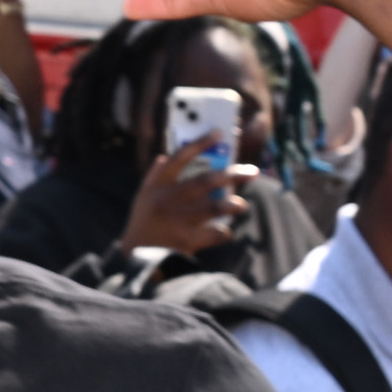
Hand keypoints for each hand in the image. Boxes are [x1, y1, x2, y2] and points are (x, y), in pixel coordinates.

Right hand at [123, 140, 258, 256]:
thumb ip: (154, 176)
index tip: (219, 132)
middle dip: (232, 174)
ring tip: (242, 206)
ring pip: (213, 207)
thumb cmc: (144, 223)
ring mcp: (178, 221)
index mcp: (157, 186)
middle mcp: (167, 200)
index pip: (180, 157)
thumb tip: (164, 157)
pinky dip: (223, 232)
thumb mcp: (143, 197)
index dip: (200, 143)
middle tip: (252, 171)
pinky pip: (214, 233)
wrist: (139, 259)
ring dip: (232, 205)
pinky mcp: (187, 241)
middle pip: (205, 181)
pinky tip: (224, 231)